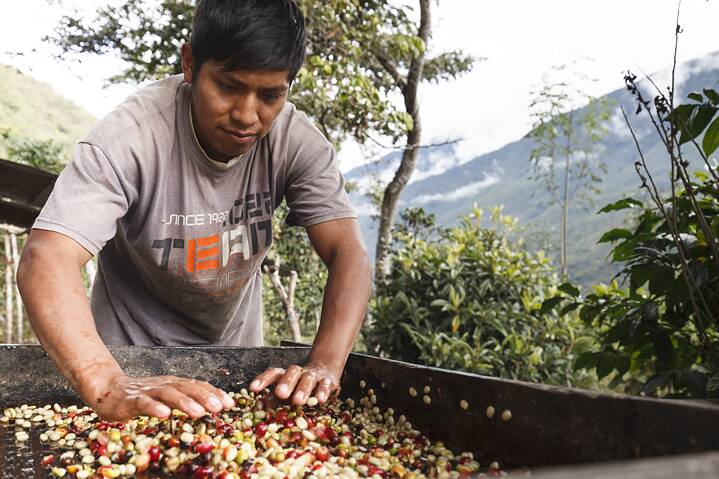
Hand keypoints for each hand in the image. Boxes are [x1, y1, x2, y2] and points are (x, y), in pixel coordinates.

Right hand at [83, 371, 234, 420]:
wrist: (107, 389)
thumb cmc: (141, 395)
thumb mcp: (166, 396)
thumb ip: (184, 399)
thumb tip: (210, 407)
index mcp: (173, 384)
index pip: (197, 386)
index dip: (214, 393)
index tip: (230, 403)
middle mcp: (163, 385)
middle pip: (187, 388)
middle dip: (205, 397)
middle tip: (219, 407)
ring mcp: (147, 392)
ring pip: (168, 394)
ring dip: (185, 403)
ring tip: (199, 412)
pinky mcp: (130, 400)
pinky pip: (143, 403)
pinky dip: (154, 408)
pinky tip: (164, 414)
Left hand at [249, 362, 340, 405]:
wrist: (326, 372)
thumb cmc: (300, 386)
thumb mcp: (287, 392)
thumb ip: (275, 399)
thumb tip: (260, 408)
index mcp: (286, 375)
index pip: (274, 373)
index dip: (263, 380)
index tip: (254, 389)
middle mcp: (300, 373)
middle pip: (292, 372)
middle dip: (286, 383)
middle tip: (280, 393)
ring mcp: (315, 376)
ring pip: (308, 378)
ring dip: (303, 389)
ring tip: (299, 401)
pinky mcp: (329, 382)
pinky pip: (326, 385)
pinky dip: (323, 391)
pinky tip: (320, 400)